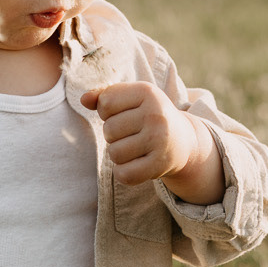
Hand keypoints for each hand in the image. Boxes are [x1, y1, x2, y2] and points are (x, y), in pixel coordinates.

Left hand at [80, 81, 225, 202]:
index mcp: (147, 92)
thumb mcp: (132, 99)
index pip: (105, 103)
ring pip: (114, 153)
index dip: (108, 112)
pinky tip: (135, 165)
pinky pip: (124, 174)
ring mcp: (159, 140)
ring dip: (119, 154)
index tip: (125, 114)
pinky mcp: (160, 165)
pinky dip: (123, 173)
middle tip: (132, 134)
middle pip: (109, 130)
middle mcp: (155, 114)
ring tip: (135, 149)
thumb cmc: (149, 116)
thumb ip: (104, 96)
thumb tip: (83, 100)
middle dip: (114, 135)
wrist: (184, 141)